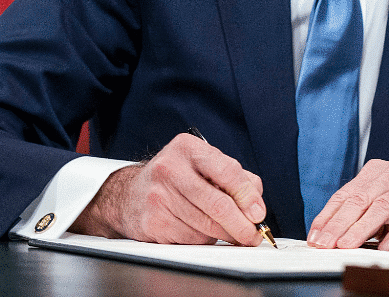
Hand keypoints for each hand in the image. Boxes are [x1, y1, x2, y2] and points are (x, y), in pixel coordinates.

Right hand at [69, 133, 265, 244]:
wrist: (130, 195)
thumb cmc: (176, 179)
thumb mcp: (204, 165)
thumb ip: (236, 178)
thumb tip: (256, 205)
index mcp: (187, 148)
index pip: (227, 171)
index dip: (247, 196)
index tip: (258, 214)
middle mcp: (170, 169)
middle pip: (218, 205)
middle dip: (241, 226)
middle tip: (252, 236)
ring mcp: (159, 196)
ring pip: (206, 227)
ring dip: (224, 235)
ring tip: (228, 232)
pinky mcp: (152, 222)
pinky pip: (190, 239)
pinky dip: (203, 240)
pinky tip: (200, 231)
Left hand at [307, 159, 388, 251]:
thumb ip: (365, 215)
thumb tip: (334, 235)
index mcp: (379, 172)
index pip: (346, 194)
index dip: (328, 216)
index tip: (315, 235)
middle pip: (360, 199)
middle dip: (339, 223)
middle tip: (325, 242)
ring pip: (382, 207)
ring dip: (361, 229)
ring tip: (346, 245)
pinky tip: (383, 247)